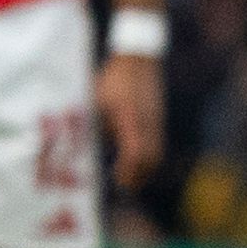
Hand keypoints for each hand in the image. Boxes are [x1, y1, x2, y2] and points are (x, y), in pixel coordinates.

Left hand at [99, 50, 165, 177]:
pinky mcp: (158, 119)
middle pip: (151, 157)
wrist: (137, 61)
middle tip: (124, 185)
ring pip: (157, 151)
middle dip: (139, 174)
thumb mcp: (98, 102)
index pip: (135, 152)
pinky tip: (136, 161)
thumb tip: (89, 147)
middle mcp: (148, 122)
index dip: (128, 169)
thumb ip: (96, 124)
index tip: (118, 180)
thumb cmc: (113, 81)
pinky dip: (149, 156)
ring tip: (130, 179)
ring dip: (146, 168)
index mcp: (131, 118)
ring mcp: (156, 121)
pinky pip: (157, 143)